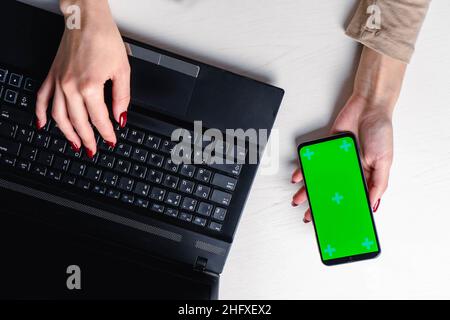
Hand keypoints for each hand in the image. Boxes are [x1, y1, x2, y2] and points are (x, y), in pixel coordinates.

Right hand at [36, 0, 130, 156]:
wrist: (86, 19)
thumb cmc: (104, 39)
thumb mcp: (122, 70)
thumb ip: (122, 97)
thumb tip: (120, 116)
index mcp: (90, 86)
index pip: (100, 118)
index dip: (106, 132)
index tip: (111, 140)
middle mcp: (71, 86)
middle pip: (78, 122)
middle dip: (87, 139)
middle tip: (92, 150)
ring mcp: (58, 81)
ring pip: (59, 115)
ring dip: (66, 133)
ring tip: (74, 144)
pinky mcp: (52, 75)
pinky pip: (42, 98)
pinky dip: (41, 114)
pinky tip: (43, 125)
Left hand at [292, 47, 406, 221]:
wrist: (368, 107)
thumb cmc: (381, 132)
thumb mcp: (385, 162)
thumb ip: (378, 184)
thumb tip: (370, 205)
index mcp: (365, 176)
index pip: (351, 198)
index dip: (342, 210)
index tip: (333, 223)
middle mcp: (349, 170)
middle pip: (331, 191)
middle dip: (320, 204)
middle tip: (310, 216)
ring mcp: (336, 160)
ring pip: (319, 179)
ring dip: (308, 190)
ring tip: (298, 200)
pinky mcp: (326, 149)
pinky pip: (313, 162)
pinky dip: (304, 170)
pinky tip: (297, 178)